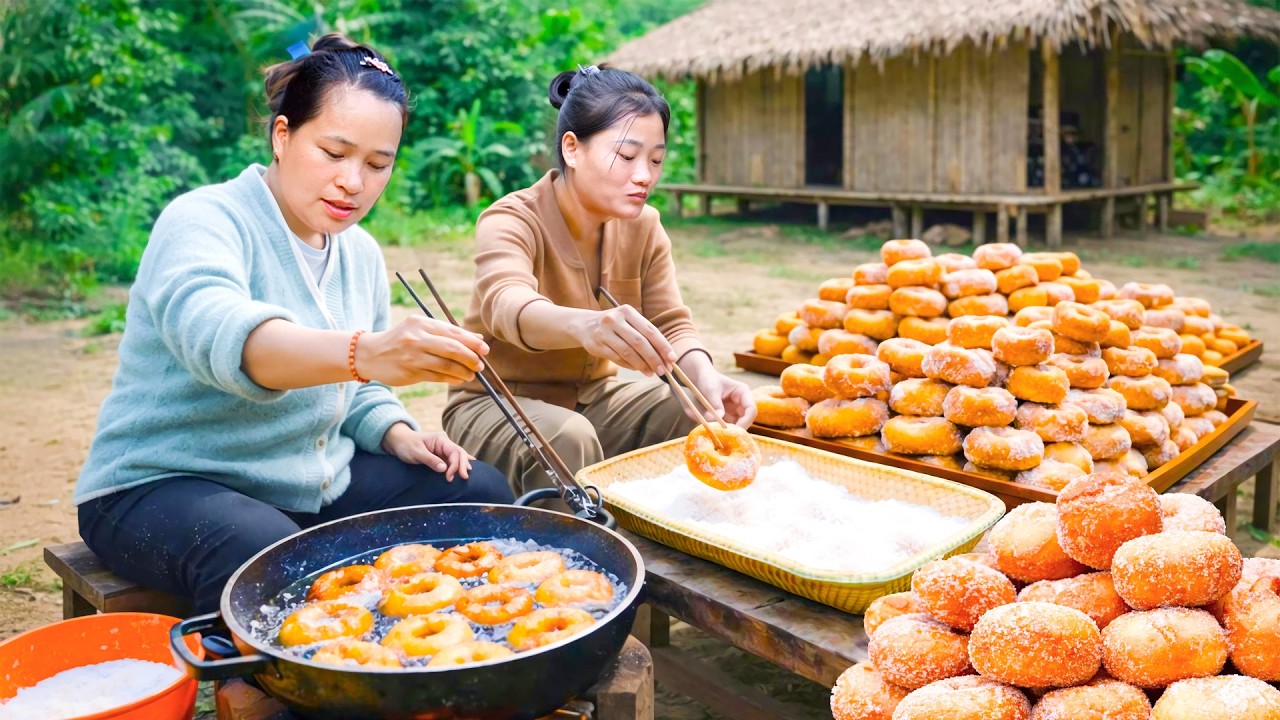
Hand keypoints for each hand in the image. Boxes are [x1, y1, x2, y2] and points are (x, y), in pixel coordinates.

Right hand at [356, 316, 487, 385]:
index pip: (453, 332)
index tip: (485, 350)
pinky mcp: (409, 371)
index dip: (472, 342)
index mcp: (422, 323)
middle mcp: (417, 337)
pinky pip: (437, 376)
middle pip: (452, 348)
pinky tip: (458, 379)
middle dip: (471, 357)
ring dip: (463, 371)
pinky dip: (451, 378)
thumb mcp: (421, 330)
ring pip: (446, 364)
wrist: (369, 354)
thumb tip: (478, 340)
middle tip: (480, 365)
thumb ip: (448, 334)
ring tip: (471, 374)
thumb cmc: (401, 341)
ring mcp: (412, 355)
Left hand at [381, 424, 473, 480]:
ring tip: (466, 475)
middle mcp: (445, 443)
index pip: (455, 451)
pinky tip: (468, 467)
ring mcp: (443, 449)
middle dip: (463, 465)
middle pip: (460, 453)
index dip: (455, 465)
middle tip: (464, 478)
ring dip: (462, 466)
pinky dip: (459, 464)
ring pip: (458, 457)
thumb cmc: (406, 445)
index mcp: (441, 439)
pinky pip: (453, 459)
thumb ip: (430, 460)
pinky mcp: (440, 455)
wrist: (398, 441)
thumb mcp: (416, 452)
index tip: (449, 477)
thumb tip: (444, 469)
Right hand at [567, 305, 675, 375]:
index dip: (662, 346)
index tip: (672, 359)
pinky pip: (617, 358)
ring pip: (628, 352)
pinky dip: (630, 365)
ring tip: (652, 373)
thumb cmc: (616, 326)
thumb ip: (646, 337)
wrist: (585, 325)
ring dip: (642, 365)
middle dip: (654, 358)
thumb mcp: (629, 323)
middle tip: (663, 370)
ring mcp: (604, 332)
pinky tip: (638, 369)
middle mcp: (614, 319)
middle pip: (639, 342)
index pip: (650, 330)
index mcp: (627, 311)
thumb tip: (666, 357)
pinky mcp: (596, 345)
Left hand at [679, 354, 757, 427]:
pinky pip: (726, 427)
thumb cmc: (708, 380)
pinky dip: (719, 429)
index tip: (734, 431)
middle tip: (724, 436)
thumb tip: (719, 419)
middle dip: (736, 430)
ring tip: (714, 431)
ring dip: (726, 431)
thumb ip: (715, 404)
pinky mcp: (727, 417)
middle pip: (746, 421)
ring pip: (735, 426)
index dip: (746, 422)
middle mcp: (742, 404)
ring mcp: (735, 411)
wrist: (700, 378)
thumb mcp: (711, 390)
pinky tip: (711, 429)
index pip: (751, 410)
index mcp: (743, 393)